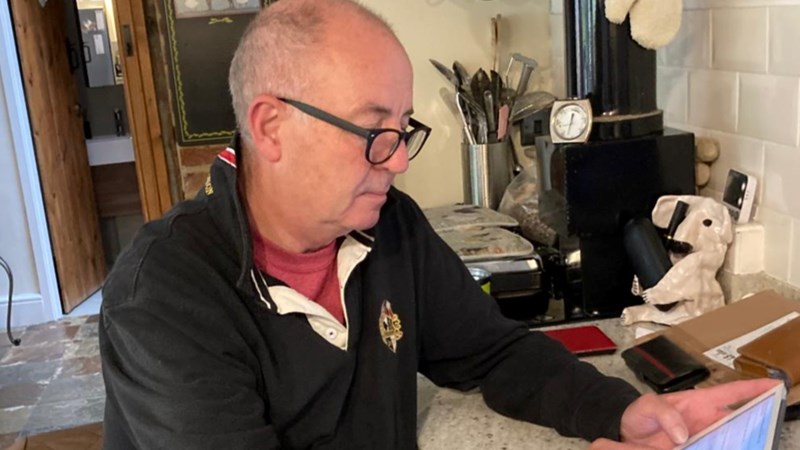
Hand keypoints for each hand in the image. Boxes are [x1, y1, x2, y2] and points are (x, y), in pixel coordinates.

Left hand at [589, 378, 780, 449]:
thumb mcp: (648, 406)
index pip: (731, 392)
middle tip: (762, 428)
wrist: (625, 434)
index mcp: (699, 402)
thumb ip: (665, 414)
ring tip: (745, 442)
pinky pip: (715, 448)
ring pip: (730, 439)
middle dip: (753, 423)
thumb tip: (683, 433)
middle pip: (738, 420)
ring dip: (738, 441)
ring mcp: (704, 436)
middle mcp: (706, 419)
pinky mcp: (697, 449)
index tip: (773, 385)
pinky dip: (723, 447)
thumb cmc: (639, 414)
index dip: (752, 387)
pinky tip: (726, 448)